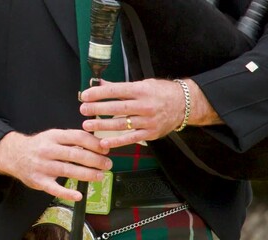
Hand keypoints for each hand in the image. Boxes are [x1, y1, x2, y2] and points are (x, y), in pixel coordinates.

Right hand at [0, 129, 111, 200]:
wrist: (14, 155)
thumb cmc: (40, 145)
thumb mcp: (54, 136)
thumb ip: (73, 139)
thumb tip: (98, 144)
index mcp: (54, 136)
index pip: (78, 137)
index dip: (94, 144)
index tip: (105, 150)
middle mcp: (48, 150)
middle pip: (76, 154)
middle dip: (95, 160)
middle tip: (107, 164)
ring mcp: (43, 166)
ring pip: (68, 170)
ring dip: (87, 174)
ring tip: (100, 176)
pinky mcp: (39, 181)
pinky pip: (54, 188)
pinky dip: (67, 193)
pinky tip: (78, 195)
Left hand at [79, 78, 221, 147]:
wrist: (184, 105)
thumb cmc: (162, 92)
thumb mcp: (143, 84)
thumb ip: (121, 87)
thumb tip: (101, 84)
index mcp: (142, 90)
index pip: (116, 91)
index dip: (99, 93)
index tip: (85, 95)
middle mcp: (145, 105)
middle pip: (117, 108)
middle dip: (97, 109)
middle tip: (83, 110)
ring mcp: (148, 121)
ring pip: (121, 124)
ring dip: (102, 125)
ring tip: (88, 125)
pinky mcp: (150, 133)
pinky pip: (131, 139)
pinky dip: (117, 142)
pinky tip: (104, 143)